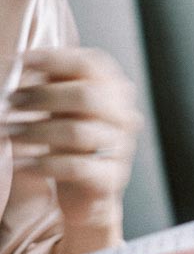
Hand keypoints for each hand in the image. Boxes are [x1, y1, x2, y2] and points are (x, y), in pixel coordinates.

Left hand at [3, 48, 141, 232]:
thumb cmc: (70, 145)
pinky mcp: (110, 178)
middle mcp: (122, 116)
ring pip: (78, 132)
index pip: (94, 65)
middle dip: (44, 96)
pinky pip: (76, 167)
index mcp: (113, 92)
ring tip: (10, 133)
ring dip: (36, 130)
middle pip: (88, 96)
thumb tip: (21, 63)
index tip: (24, 59)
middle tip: (13, 101)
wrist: (86, 194)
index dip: (58, 59)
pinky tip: (23, 164)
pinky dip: (43, 164)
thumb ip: (52, 85)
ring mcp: (120, 148)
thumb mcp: (63, 109)